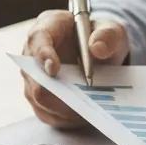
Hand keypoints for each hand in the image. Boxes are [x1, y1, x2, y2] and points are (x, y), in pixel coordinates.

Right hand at [21, 11, 129, 128]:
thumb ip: (108, 35)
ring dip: (63, 107)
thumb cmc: (102, 37)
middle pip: (33, 75)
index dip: (43, 54)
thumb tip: (97, 48)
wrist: (100, 53)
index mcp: (48, 26)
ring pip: (39, 98)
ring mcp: (33, 77)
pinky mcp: (39, 98)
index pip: (38, 39)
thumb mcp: (112, 31)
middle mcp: (33, 53)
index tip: (54, 69)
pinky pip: (47, 113)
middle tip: (80, 99)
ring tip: (88, 109)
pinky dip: (65, 118)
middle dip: (55, 90)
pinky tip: (84, 116)